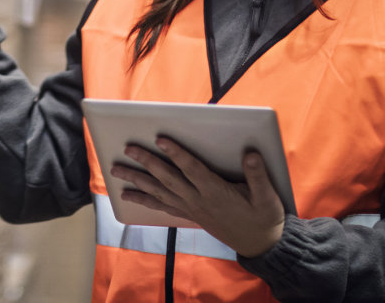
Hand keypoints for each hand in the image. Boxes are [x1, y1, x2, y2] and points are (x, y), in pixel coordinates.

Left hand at [109, 138, 285, 257]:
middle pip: (167, 179)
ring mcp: (191, 209)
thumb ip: (257, 175)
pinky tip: (129, 194)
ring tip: (116, 170)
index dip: (177, 154)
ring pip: (159, 192)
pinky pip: (161, 206)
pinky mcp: (189, 215)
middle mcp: (198, 201)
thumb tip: (250, 154)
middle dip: (146, 162)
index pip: (192, 169)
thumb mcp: (267, 197)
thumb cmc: (264, 217)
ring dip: (137, 180)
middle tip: (128, 148)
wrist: (260, 244)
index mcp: (216, 192)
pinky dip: (144, 199)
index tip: (161, 139)